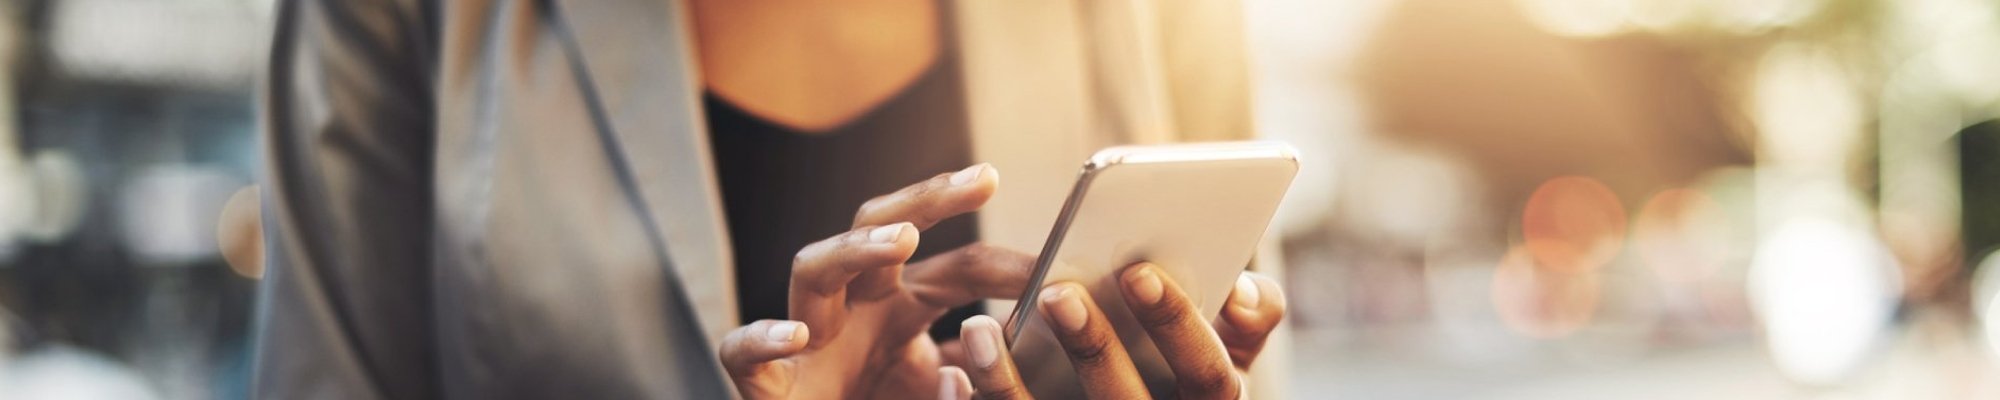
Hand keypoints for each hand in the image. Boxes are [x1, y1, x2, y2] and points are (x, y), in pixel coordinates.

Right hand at [717, 164, 1037, 398]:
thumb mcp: (948, 392)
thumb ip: (983, 369)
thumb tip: (1026, 334)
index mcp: (901, 309)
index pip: (958, 267)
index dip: (1009, 265)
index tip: (1058, 265)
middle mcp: (852, 310)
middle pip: (878, 226)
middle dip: (928, 198)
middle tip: (983, 180)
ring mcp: (805, 340)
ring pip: (813, 268)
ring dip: (856, 249)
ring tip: (903, 240)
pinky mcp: (763, 385)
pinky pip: (742, 350)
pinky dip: (762, 339)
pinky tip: (794, 336)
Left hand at [941, 263, 1286, 399]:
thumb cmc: (1183, 387)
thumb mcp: (1224, 360)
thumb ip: (1247, 321)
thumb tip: (1243, 288)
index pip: (1210, 379)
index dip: (1179, 326)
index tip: (1139, 270)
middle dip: (1092, 347)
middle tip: (1057, 290)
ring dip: (1006, 382)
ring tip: (976, 327)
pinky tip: (947, 375)